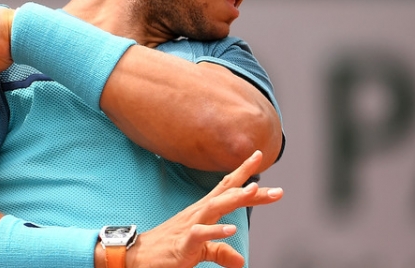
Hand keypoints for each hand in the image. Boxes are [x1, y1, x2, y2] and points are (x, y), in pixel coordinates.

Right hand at [126, 150, 282, 267]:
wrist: (137, 255)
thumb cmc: (167, 248)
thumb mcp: (198, 250)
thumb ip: (220, 251)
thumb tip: (240, 261)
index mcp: (202, 211)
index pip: (226, 187)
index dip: (243, 173)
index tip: (259, 156)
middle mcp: (198, 213)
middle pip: (226, 194)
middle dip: (251, 188)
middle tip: (277, 188)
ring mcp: (190, 225)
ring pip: (215, 207)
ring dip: (234, 198)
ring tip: (254, 190)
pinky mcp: (183, 242)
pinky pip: (201, 234)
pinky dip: (216, 230)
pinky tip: (232, 228)